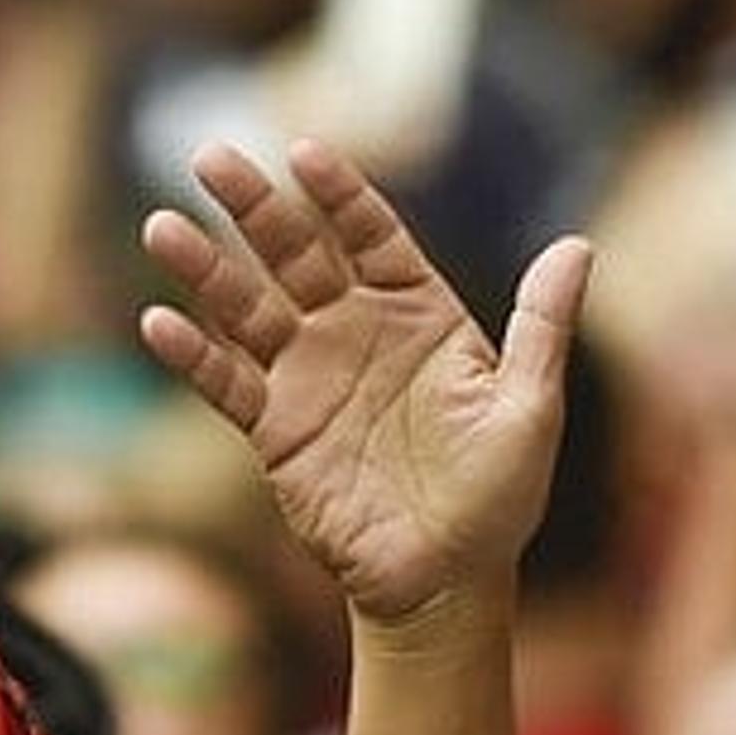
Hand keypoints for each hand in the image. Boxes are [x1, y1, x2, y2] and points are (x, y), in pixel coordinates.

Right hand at [137, 140, 589, 624]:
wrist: (442, 582)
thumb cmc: (496, 498)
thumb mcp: (528, 409)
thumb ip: (541, 327)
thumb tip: (578, 245)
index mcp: (419, 315)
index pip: (372, 236)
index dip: (340, 194)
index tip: (305, 153)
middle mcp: (356, 334)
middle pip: (295, 254)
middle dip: (253, 207)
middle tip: (210, 158)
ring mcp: (309, 379)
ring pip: (248, 309)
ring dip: (205, 269)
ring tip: (161, 228)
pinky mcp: (275, 431)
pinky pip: (227, 384)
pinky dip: (193, 356)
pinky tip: (157, 323)